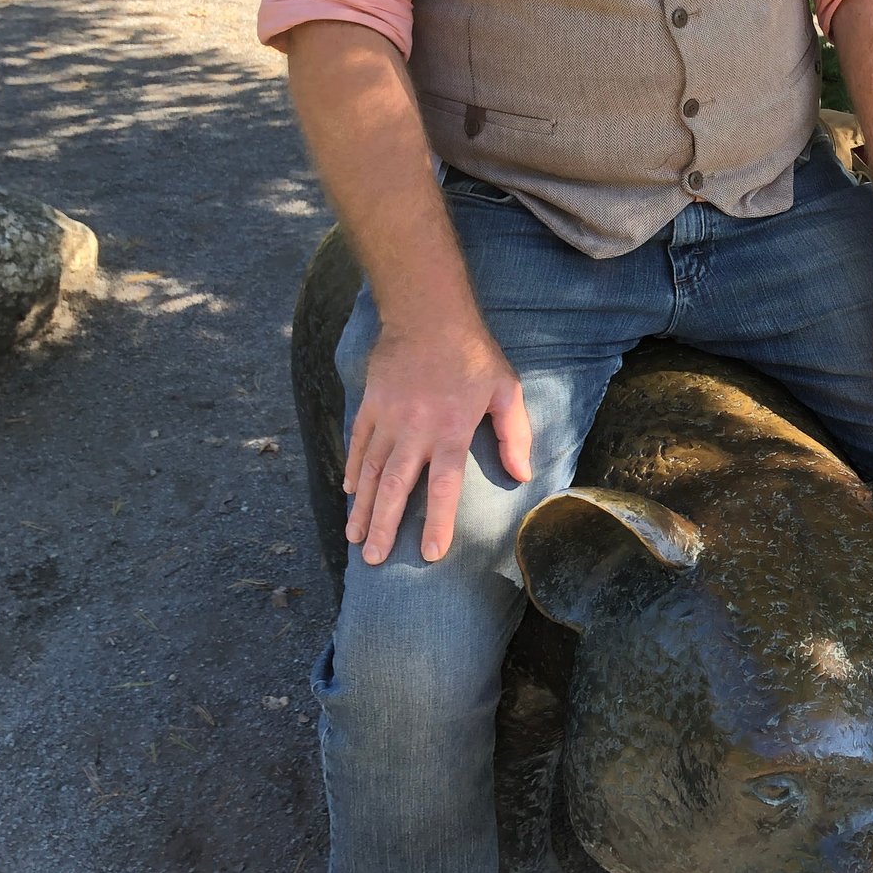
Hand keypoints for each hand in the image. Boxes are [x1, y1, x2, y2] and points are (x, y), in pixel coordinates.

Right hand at [343, 324, 532, 565]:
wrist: (428, 312)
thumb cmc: (473, 353)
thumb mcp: (506, 389)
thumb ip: (514, 434)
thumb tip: (521, 474)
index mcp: (450, 430)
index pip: (444, 487)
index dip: (438, 523)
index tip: (431, 554)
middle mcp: (415, 430)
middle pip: (397, 488)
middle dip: (385, 527)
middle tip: (374, 560)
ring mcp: (388, 418)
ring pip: (372, 471)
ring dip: (363, 507)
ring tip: (356, 539)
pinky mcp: (371, 405)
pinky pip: (358, 443)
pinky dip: (353, 469)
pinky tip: (351, 492)